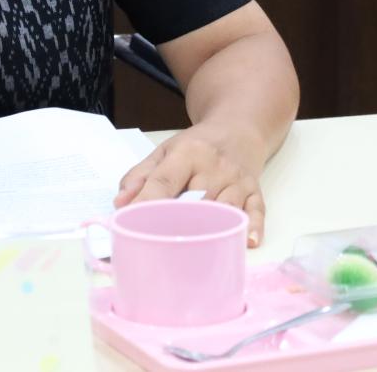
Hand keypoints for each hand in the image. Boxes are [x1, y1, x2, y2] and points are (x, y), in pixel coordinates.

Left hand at [115, 128, 265, 246]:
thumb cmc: (198, 145)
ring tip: (194, 248)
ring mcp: (237, 179)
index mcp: (188, 153)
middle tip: (159, 241)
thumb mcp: (166, 151)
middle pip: (196, 197)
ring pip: (225, 208)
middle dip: (178, 220)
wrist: (238, 128)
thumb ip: (141, 175)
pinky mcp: (255, 190)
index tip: (131, 222)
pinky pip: (256, 211)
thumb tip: (121, 203)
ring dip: (211, 227)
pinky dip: (252, 226)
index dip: (147, 203)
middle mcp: (214, 166)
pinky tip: (246, 242)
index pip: (164, 181)